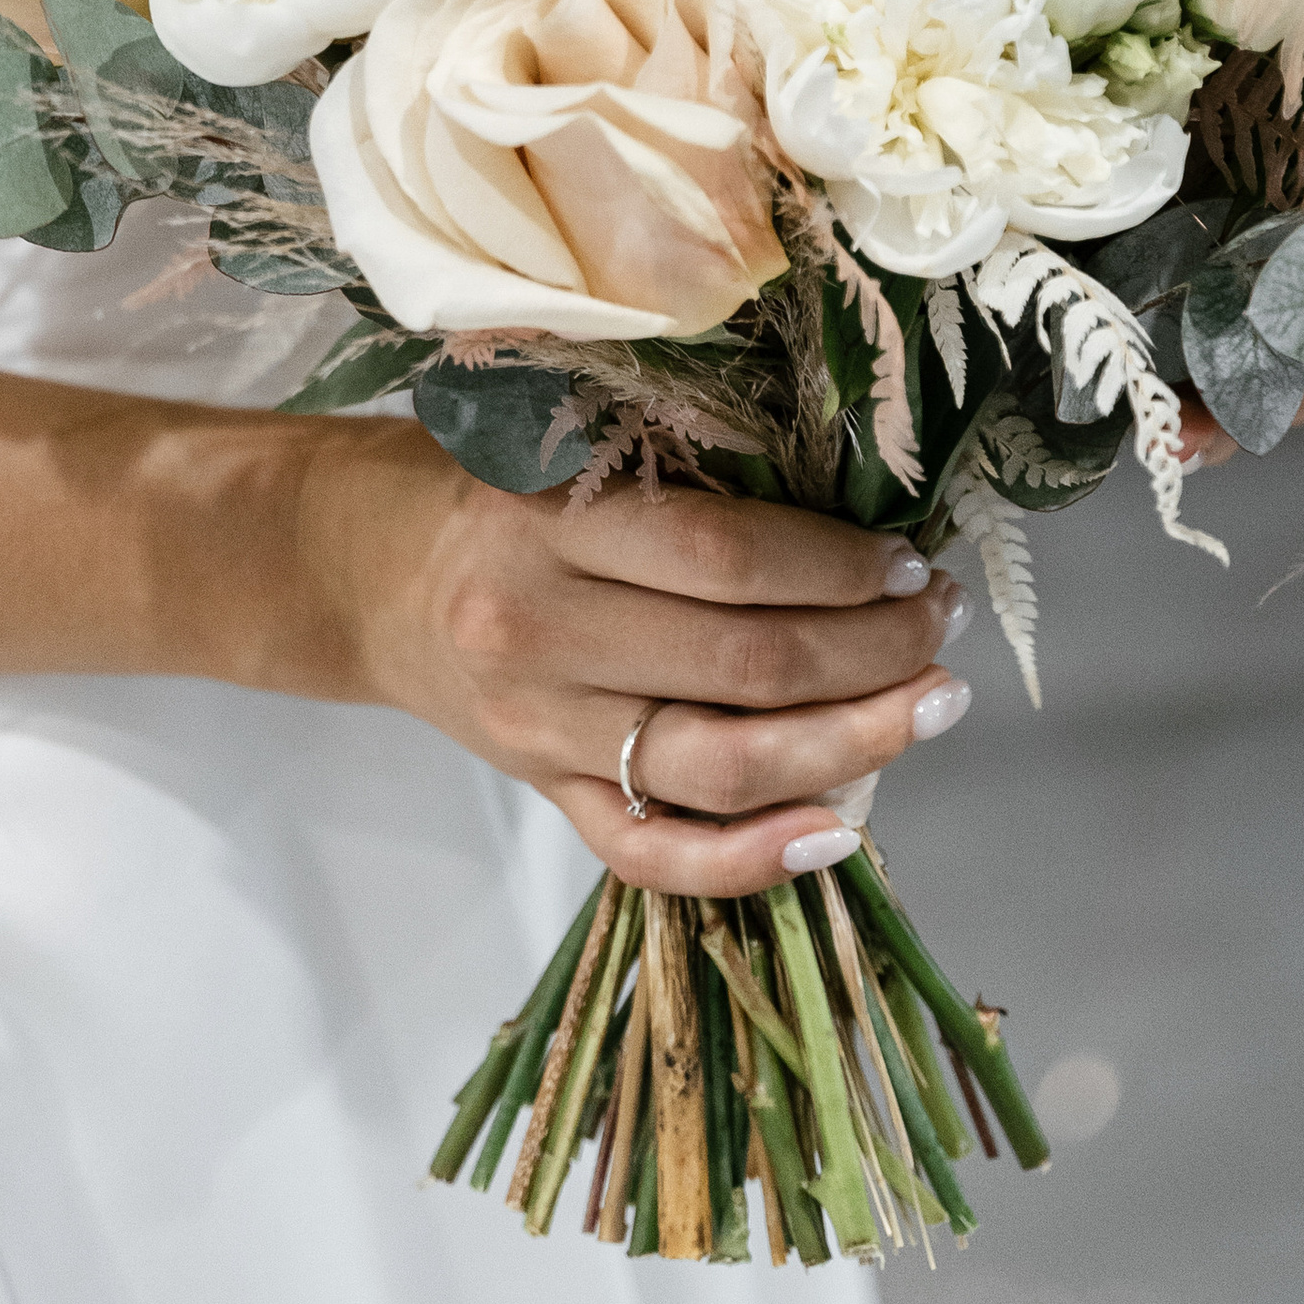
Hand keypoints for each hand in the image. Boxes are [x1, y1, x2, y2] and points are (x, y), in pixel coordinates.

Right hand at [311, 428, 968, 896]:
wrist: (364, 573)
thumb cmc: (487, 487)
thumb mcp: (560, 444)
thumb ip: (679, 474)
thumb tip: (855, 512)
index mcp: (546, 523)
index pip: (723, 558)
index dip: (835, 567)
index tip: (906, 559)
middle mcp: (539, 634)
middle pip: (742, 667)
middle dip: (872, 652)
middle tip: (939, 625)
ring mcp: (542, 731)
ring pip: (721, 767)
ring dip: (851, 745)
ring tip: (930, 706)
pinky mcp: (544, 796)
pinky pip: (653, 853)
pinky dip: (752, 859)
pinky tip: (837, 834)